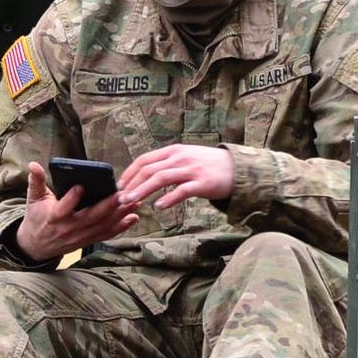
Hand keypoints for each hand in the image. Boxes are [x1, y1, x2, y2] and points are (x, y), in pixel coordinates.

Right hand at [14, 161, 137, 260]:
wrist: (36, 246)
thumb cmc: (37, 218)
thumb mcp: (33, 199)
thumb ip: (35, 181)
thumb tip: (33, 164)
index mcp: (54, 217)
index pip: (63, 208)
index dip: (71, 199)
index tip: (80, 186)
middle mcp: (68, 228)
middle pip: (90, 218)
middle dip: (108, 206)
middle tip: (122, 193)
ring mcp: (80, 236)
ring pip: (102, 226)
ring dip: (120, 215)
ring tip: (134, 201)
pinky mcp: (87, 241)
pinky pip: (106, 234)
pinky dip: (121, 227)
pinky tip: (133, 217)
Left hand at [118, 144, 232, 210]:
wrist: (237, 169)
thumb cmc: (209, 165)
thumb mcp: (186, 157)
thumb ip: (168, 164)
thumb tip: (145, 175)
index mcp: (174, 151)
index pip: (144, 159)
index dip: (129, 173)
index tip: (119, 186)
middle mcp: (180, 157)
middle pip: (149, 169)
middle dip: (131, 184)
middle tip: (120, 198)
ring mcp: (191, 170)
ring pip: (161, 178)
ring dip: (143, 190)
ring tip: (132, 202)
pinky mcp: (202, 183)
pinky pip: (182, 191)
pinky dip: (169, 199)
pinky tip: (159, 207)